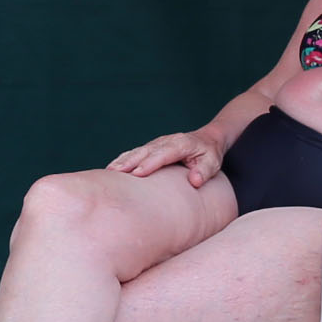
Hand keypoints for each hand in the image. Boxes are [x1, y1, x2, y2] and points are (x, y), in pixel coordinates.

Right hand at [110, 127, 226, 187]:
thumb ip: (204, 170)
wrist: (206, 140)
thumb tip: (195, 181)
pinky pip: (135, 152)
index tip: (137, 172)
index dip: (150, 163)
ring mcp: (157, 143)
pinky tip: (112, 168)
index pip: (163, 154)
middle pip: (145, 151)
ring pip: (137, 151)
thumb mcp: (213, 162)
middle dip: (130, 161)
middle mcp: (166, 141)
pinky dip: (123, 159)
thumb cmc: (209, 154)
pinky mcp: (151, 148)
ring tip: (109, 171)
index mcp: (181, 143)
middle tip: (115, 172)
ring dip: (123, 160)